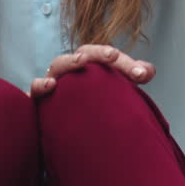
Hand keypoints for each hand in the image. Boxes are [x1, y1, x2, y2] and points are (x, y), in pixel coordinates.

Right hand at [28, 44, 155, 96]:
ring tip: (81, 61)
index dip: (126, 63)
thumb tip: (149, 71)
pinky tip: (51, 86)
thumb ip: (130, 78)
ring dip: (69, 61)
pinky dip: (40, 85)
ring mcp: (54, 82)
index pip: (108, 57)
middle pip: (85, 54)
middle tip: (113, 56)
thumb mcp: (112, 92)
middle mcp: (72, 71)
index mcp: (91, 66)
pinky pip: (35, 89)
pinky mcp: (39, 100)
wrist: (61, 132)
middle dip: (99, 54)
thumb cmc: (88, 104)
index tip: (143, 75)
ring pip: (58, 65)